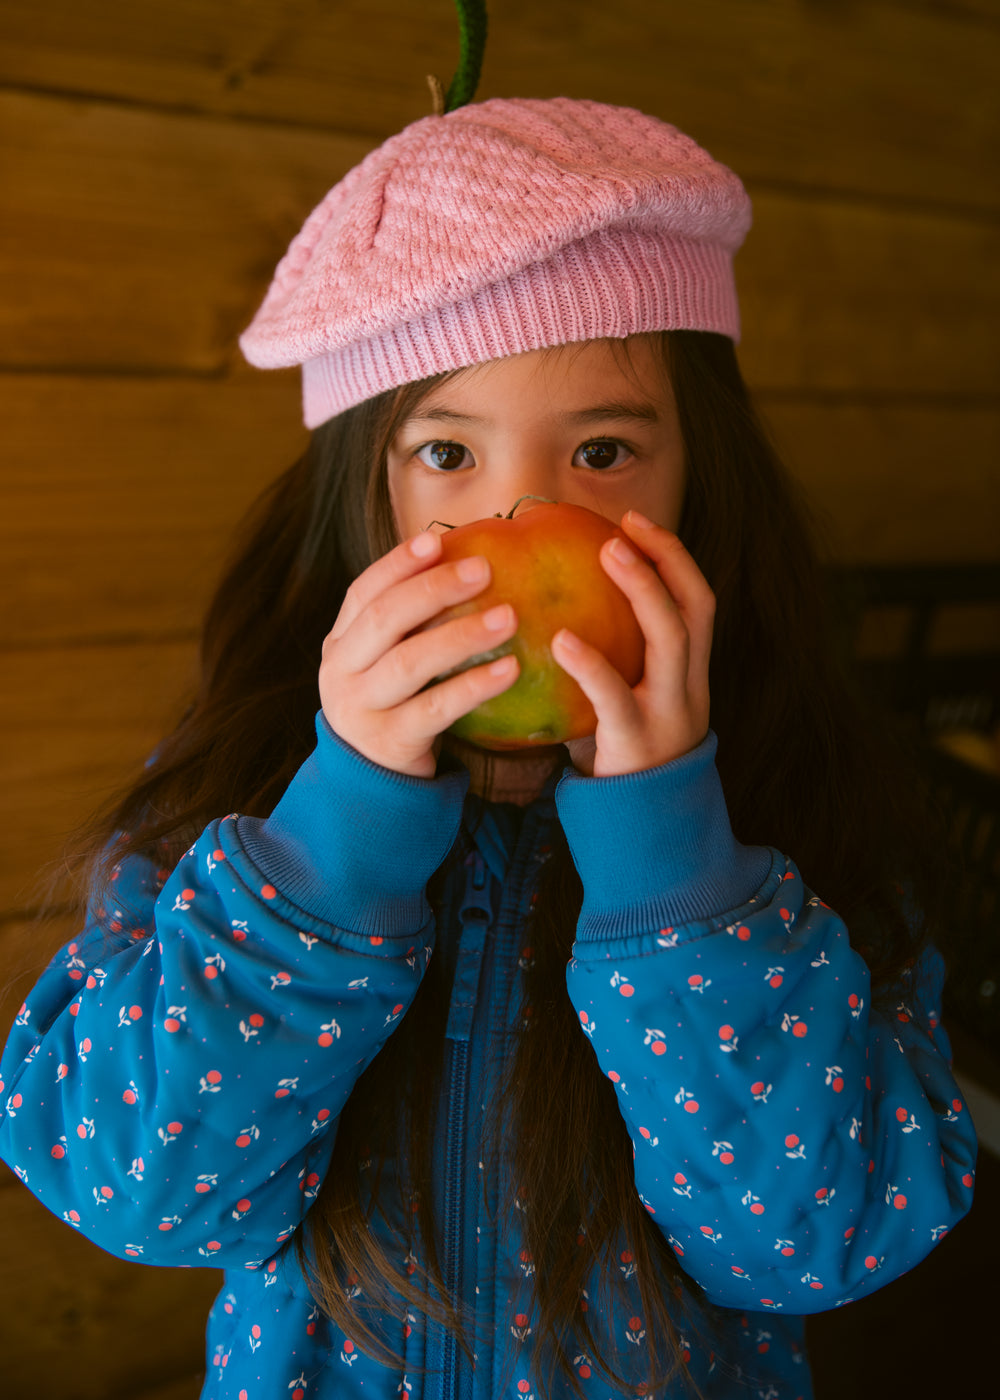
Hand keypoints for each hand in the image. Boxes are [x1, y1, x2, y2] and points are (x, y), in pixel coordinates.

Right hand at [319, 532, 519, 778]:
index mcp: (341, 643)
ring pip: (410, 663)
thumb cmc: (393, 704)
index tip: (436, 541)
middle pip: (385, 619)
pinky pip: (436, 708)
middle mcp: (342, 672)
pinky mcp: (391, 742)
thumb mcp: (385, 661)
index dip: (397, 564)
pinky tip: (510, 669)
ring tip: (508, 617)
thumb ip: (408, 622)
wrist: (371, 781)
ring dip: (461, 635)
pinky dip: (474, 686)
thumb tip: (464, 559)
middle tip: (484, 570)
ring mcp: (361, 709)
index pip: (363, 592)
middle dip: (434, 589)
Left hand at [552, 511, 713, 776]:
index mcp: (689, 674)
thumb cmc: (620, 760)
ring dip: (643, 588)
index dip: (673, 557)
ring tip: (608, 555)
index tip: (636, 522)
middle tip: (624, 527)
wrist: (644, 831)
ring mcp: (669, 713)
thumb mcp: (624, 703)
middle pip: (695, 607)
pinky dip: (591, 663)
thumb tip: (552, 612)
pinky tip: (561, 639)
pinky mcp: (636, 742)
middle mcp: (689, 687)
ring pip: (671, 638)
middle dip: (666, 559)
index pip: (697, 601)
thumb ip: (611, 663)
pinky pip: (615, 696)